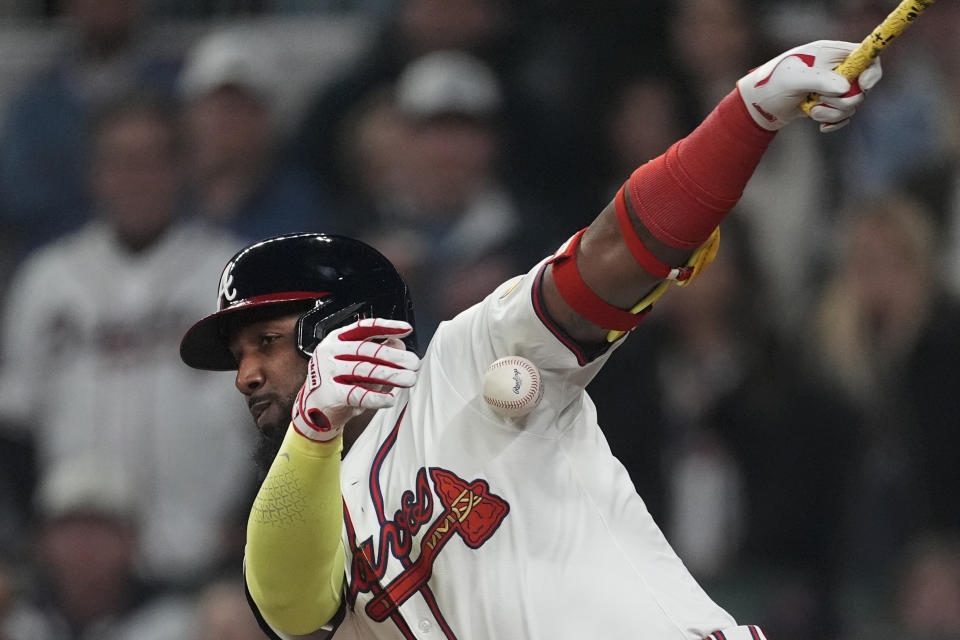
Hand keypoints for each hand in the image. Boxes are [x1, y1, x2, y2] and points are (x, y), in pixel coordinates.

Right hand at [291, 318, 419, 441]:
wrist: (313, 410)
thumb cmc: (338, 383)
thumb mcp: (355, 364)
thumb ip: (375, 353)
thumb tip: (399, 342)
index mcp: (336, 339)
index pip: (364, 328)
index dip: (387, 327)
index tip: (406, 330)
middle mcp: (330, 352)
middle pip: (368, 350)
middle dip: (395, 356)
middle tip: (414, 363)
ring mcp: (327, 372)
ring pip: (365, 370)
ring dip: (391, 375)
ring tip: (409, 379)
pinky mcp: (329, 393)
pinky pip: (358, 394)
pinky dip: (377, 397)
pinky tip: (390, 399)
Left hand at [737, 40, 881, 132]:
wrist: (757, 106)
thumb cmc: (771, 85)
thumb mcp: (792, 80)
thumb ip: (819, 80)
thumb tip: (845, 87)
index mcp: (830, 53)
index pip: (866, 56)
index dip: (871, 71)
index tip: (862, 86)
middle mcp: (836, 68)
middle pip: (862, 86)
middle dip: (843, 100)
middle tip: (819, 101)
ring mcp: (833, 87)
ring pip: (852, 104)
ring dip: (833, 113)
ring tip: (811, 112)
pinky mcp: (828, 104)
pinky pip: (844, 116)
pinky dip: (835, 123)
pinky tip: (821, 127)